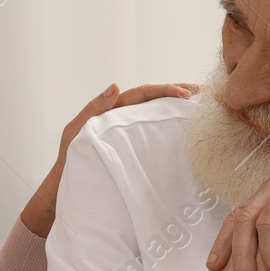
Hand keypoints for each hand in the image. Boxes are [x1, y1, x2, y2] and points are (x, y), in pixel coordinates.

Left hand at [54, 81, 196, 178]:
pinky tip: (186, 130)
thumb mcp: (76, 131)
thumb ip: (94, 109)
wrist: (67, 185)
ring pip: (157, 115)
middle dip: (178, 93)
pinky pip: (154, 135)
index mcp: (113, 110)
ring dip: (178, 108)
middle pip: (155, 100)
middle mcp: (125, 118)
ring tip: (201, 104)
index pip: (143, 94)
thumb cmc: (69, 159)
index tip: (185, 93)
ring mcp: (131, 134)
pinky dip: (171, 128)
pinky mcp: (135, 150)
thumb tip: (115, 85)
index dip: (164, 90)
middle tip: (202, 91)